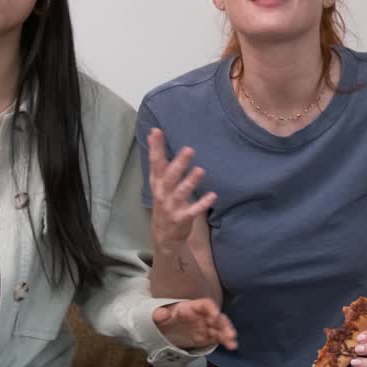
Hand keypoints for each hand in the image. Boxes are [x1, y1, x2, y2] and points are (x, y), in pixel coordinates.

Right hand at [147, 128, 215, 251]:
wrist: (164, 234)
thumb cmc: (164, 201)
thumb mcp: (159, 182)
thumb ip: (159, 160)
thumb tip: (154, 134)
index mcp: (157, 182)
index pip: (155, 163)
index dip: (156, 148)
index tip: (156, 131)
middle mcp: (163, 193)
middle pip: (169, 176)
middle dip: (178, 164)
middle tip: (189, 150)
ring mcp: (172, 206)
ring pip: (181, 192)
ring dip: (191, 182)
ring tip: (200, 170)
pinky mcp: (182, 218)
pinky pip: (193, 210)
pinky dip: (202, 203)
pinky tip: (213, 196)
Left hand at [152, 299, 236, 350]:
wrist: (165, 328)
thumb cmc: (165, 318)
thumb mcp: (160, 315)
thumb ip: (161, 314)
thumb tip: (161, 314)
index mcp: (192, 307)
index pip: (205, 305)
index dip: (212, 309)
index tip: (215, 315)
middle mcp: (203, 315)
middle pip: (216, 316)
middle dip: (223, 324)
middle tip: (229, 332)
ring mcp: (207, 326)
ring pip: (220, 328)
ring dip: (227, 333)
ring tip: (232, 341)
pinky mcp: (207, 336)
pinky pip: (218, 337)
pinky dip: (225, 341)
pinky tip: (231, 345)